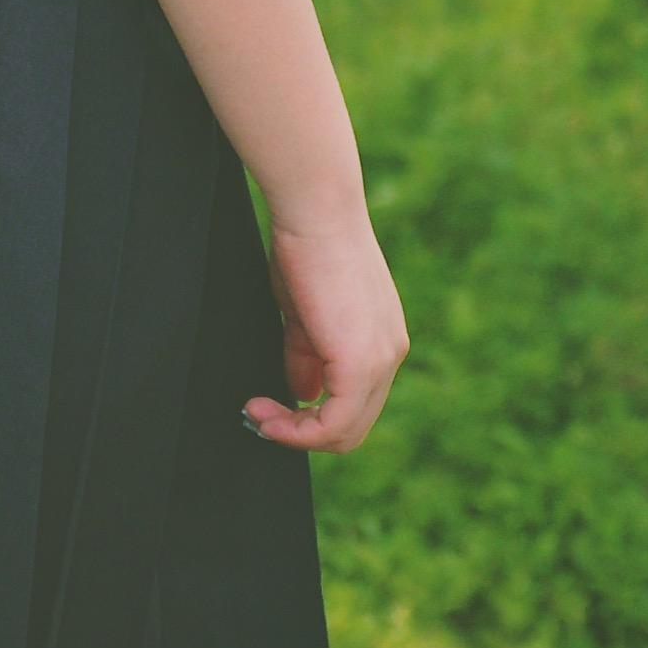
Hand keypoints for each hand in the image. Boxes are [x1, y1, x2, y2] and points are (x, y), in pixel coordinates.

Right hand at [243, 214, 408, 453]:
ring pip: (345, 432)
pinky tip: (267, 415)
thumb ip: (307, 354)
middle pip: (353, 427)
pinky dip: (297, 431)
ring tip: (258, 415)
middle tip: (259, 416)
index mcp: (382, 338)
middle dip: (301, 432)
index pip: (356, 404)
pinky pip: (333, 424)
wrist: (316, 212)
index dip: (312, 417)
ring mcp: (380, 360)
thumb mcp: (306, 312)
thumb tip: (302, 391)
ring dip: (295, 434)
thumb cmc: (306, 247)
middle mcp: (390, 353)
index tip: (270, 406)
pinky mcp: (360, 365)